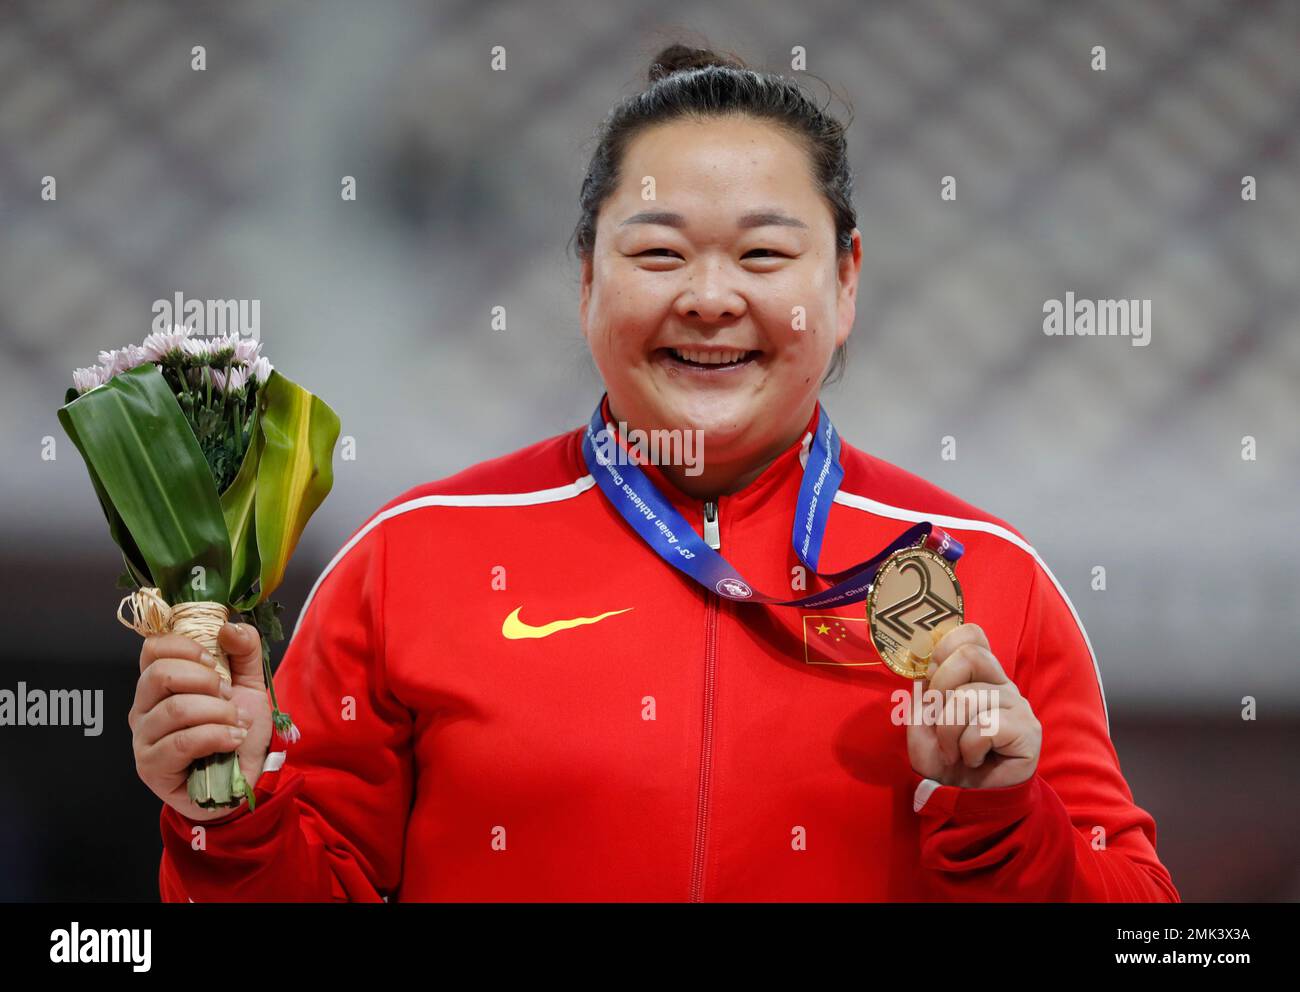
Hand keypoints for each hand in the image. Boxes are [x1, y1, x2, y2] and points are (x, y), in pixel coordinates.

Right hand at [129, 622, 273, 821]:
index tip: (214, 661)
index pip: (152, 648)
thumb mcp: (250, 683)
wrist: (248, 777)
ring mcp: (144, 738)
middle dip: (206, 681)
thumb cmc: (239, 729)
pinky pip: (181, 743)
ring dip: (218, 713)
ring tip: (237, 723)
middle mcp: (143, 707)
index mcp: (161, 683)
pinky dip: (216, 736)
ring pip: (175, 709)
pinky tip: (233, 740)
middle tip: (229, 697)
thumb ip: (244, 650)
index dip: (185, 647)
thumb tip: (228, 627)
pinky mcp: (151, 767)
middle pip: (160, 674)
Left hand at [906, 622, 1040, 788]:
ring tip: (954, 751)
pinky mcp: (1028, 732)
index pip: (971, 635)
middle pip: (970, 655)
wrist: (964, 800)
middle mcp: (1001, 684)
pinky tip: (975, 759)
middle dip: (939, 689)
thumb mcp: (921, 723)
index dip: (943, 649)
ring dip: (949, 731)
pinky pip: (985, 727)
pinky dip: (968, 747)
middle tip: (938, 722)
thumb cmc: (944, 761)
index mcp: (978, 676)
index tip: (930, 682)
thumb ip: (922, 692)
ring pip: (969, 697)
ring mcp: (1018, 706)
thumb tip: (925, 667)